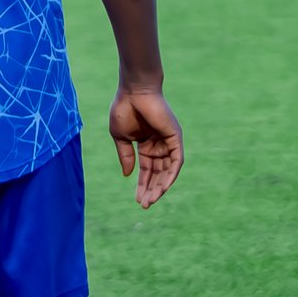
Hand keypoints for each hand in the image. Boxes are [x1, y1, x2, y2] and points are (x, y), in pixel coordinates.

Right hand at [110, 87, 182, 208]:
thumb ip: (126, 155)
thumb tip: (128, 175)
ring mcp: (169, 142)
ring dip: (160, 186)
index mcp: (146, 144)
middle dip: (152, 189)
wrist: (133, 91)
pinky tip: (163, 187)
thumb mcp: (121, 137)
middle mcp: (160, 144)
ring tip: (151, 200)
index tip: (138, 200)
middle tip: (145, 205)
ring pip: (168, 170)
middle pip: (158, 173)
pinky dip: (171, 175)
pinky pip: (176, 161)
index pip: (147, 169)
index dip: (142, 185)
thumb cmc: (124, 108)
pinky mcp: (175, 138)